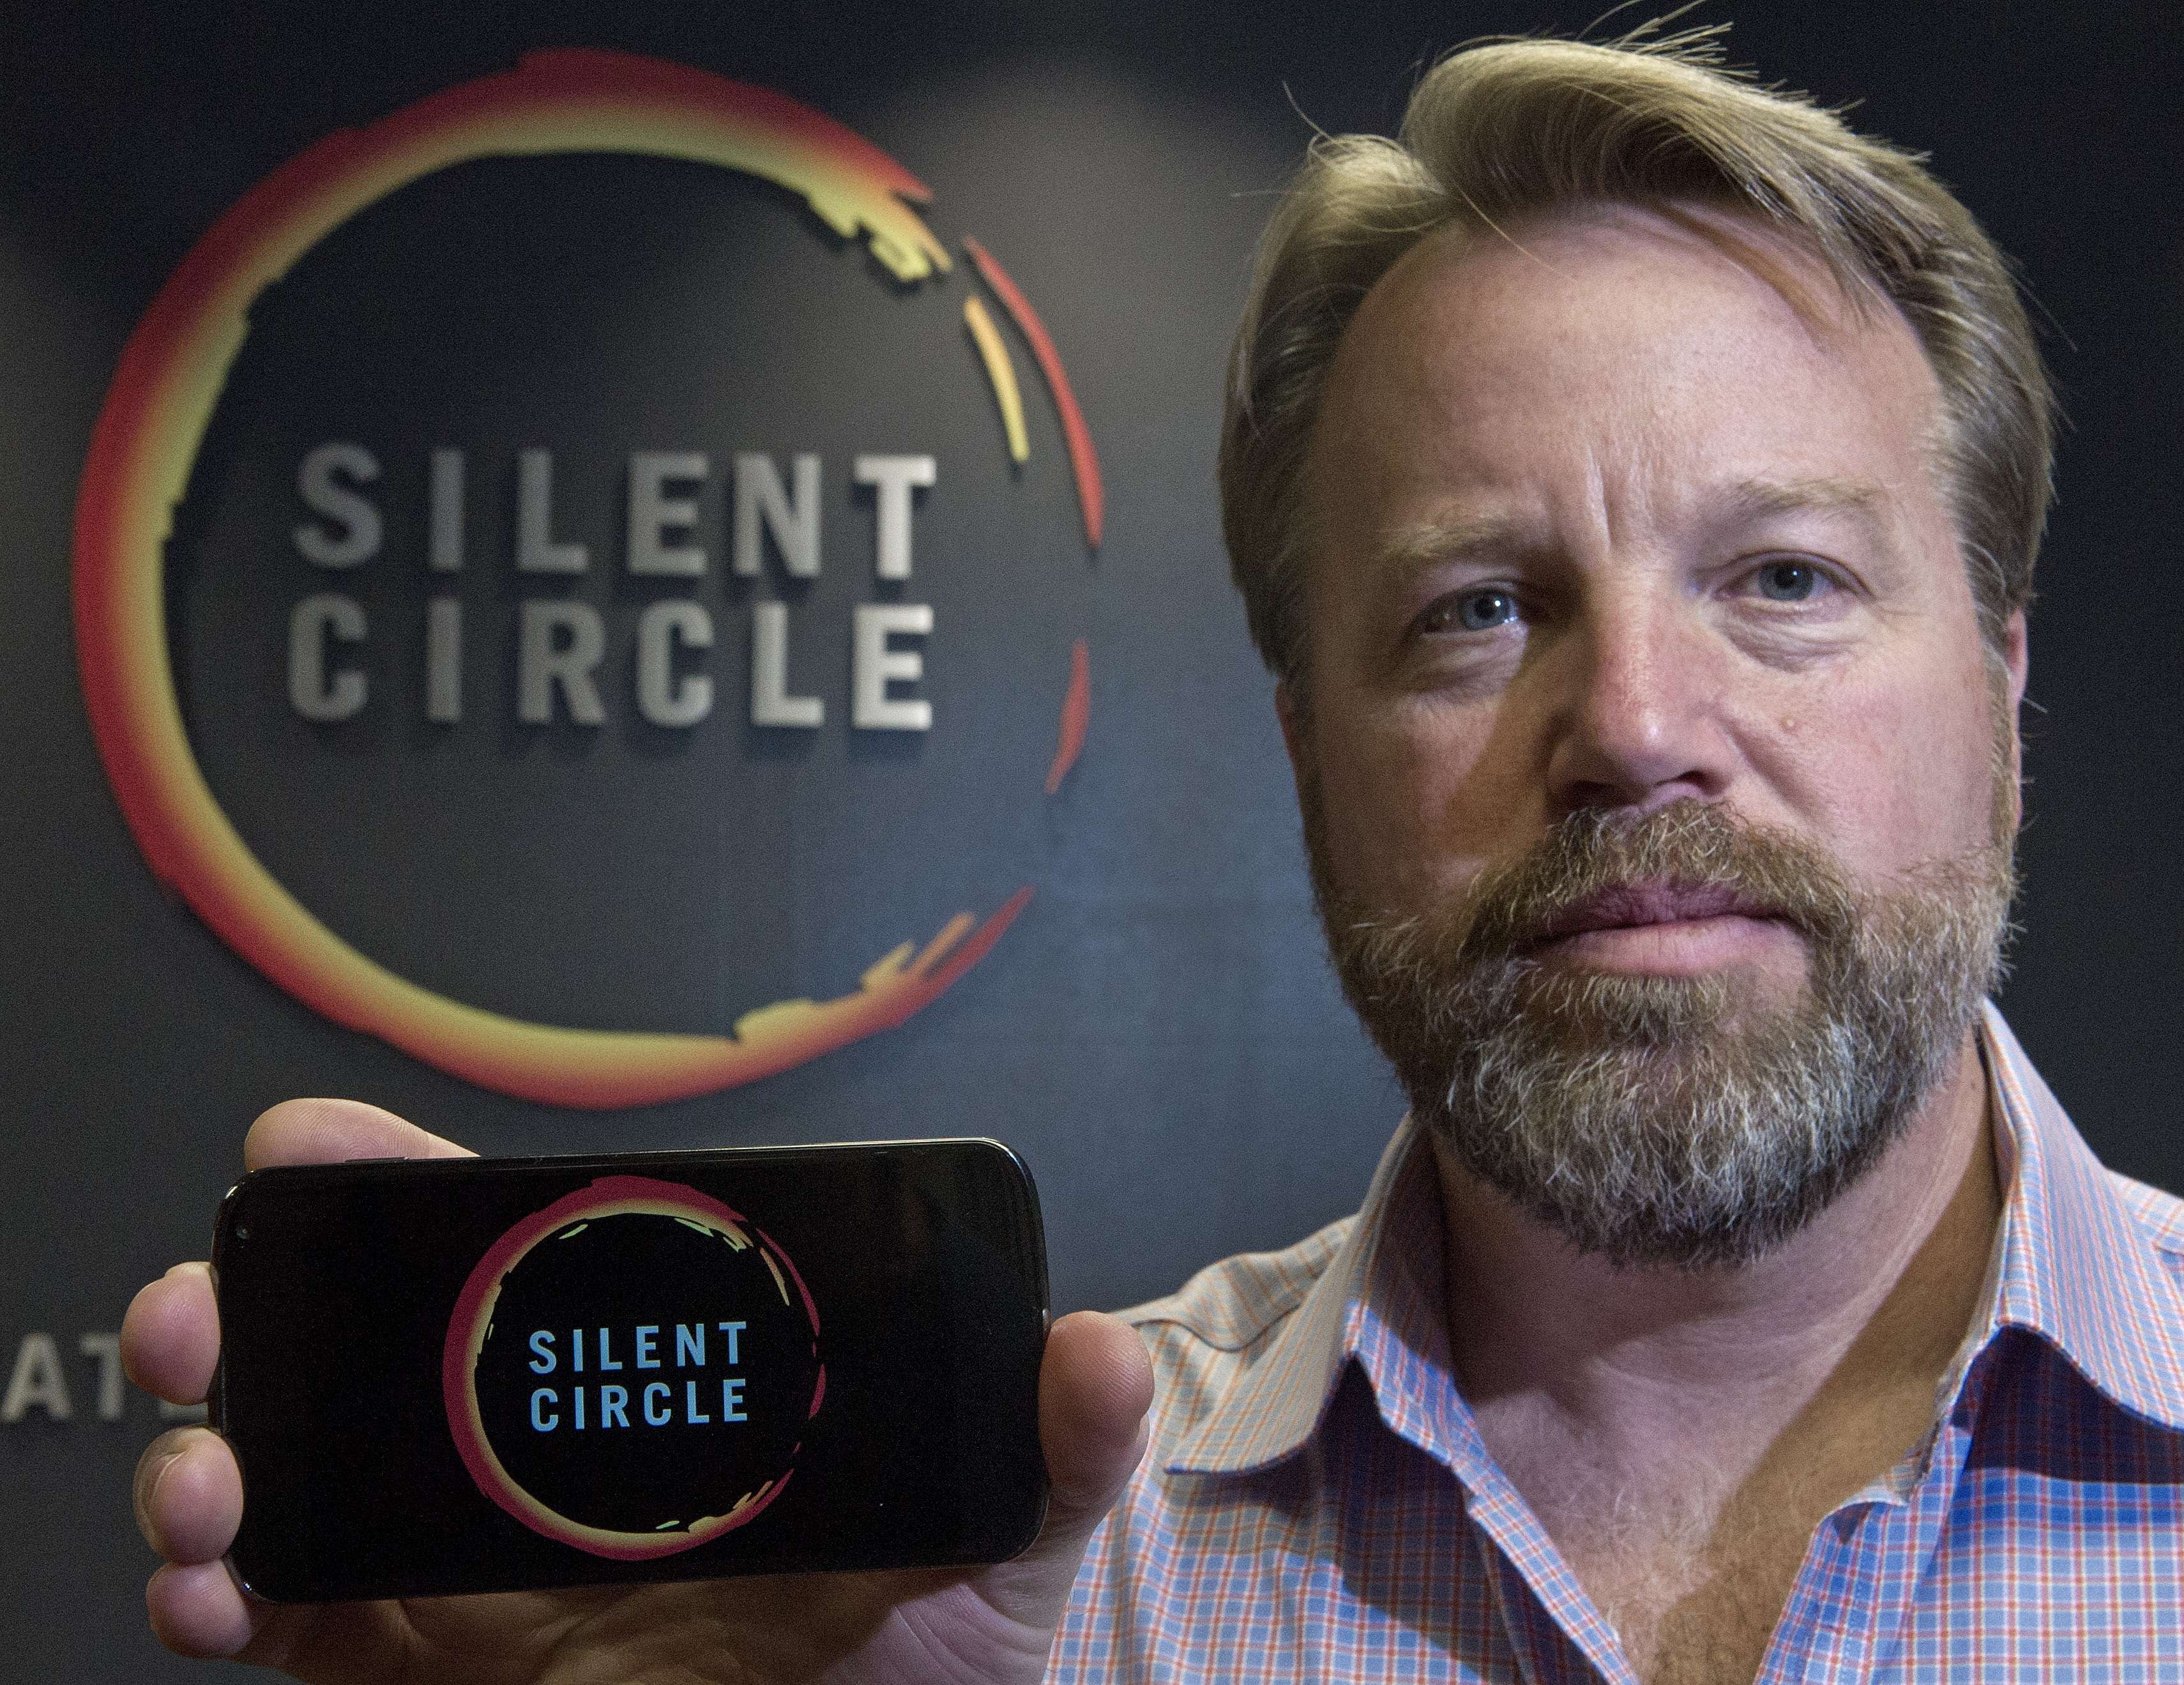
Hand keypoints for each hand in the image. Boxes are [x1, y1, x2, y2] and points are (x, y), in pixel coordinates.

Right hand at [122, 1099, 1152, 1684]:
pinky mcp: (398, 1669)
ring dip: (210, 1447)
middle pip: (365, 1347)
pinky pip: (276, 1614)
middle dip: (261, 1300)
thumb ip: (1049, 1457)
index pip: (527, 1261)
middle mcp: (538, 1465)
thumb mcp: (994, 1563)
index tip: (333, 1146)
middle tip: (210, 1305)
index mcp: (660, 1399)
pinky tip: (215, 1585)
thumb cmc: (917, 1683)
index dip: (416, 1194)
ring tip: (206, 1473)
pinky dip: (213, 1589)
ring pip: (289, 1471)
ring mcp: (457, 1570)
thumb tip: (1095, 1350)